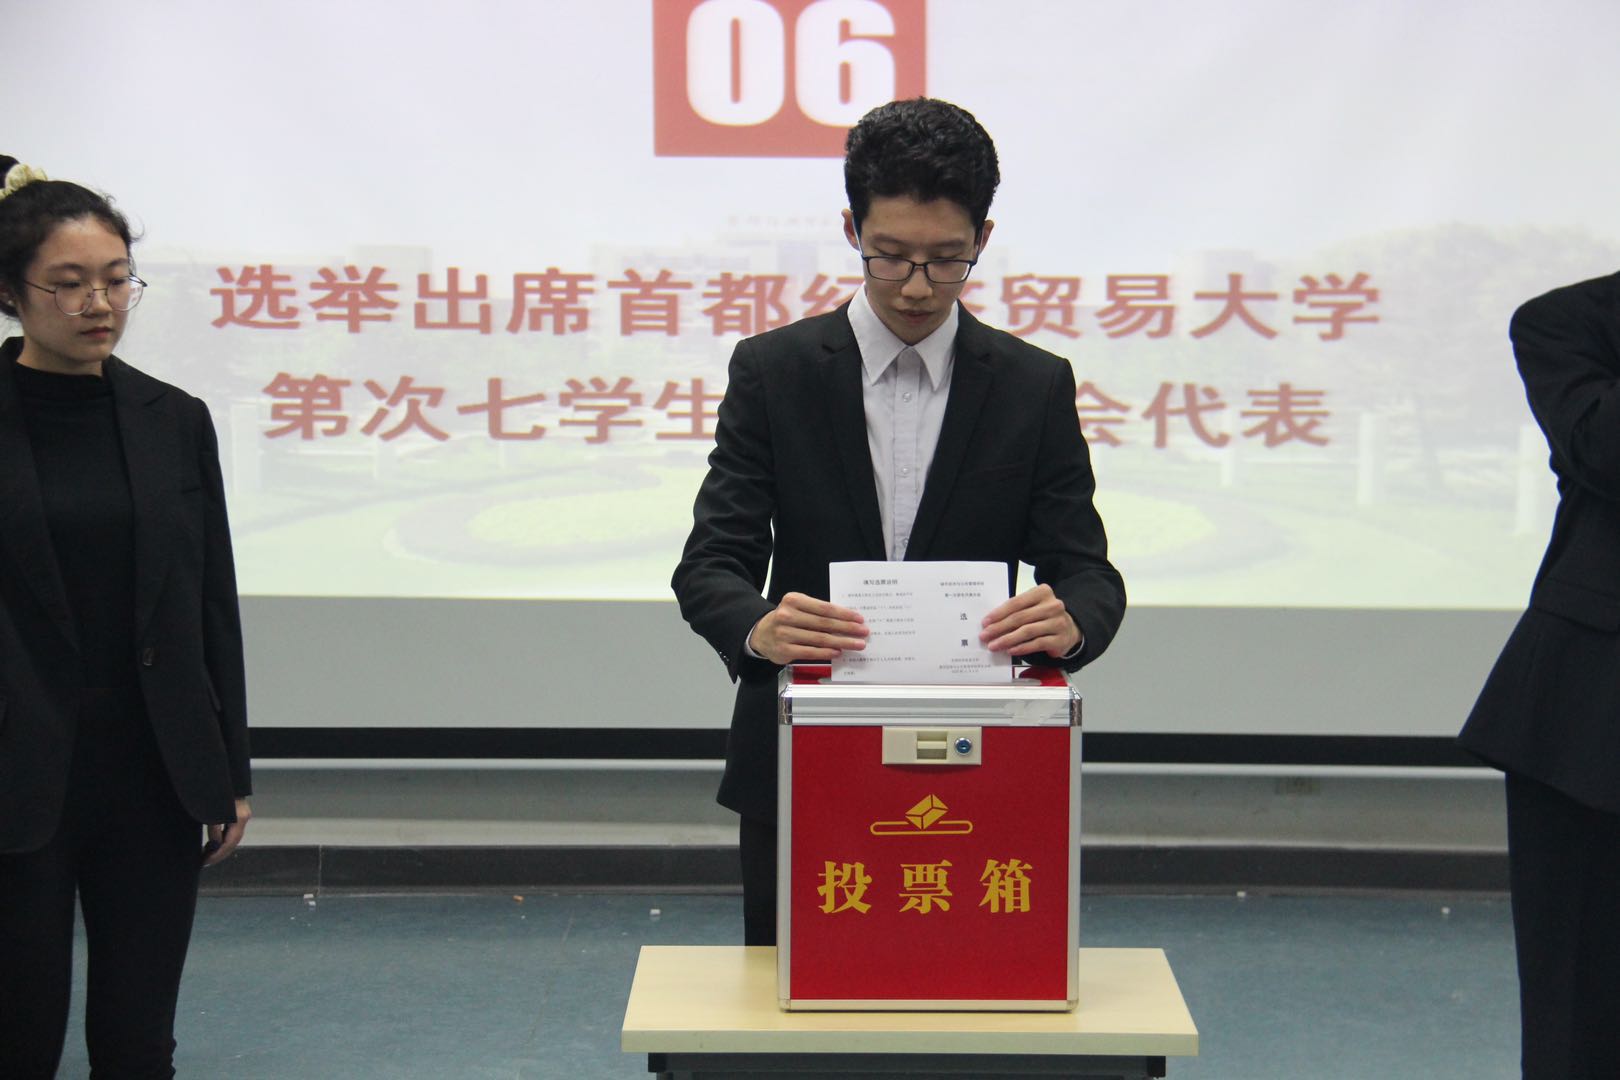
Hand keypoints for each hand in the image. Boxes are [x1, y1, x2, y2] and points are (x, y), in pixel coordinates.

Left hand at [203, 797, 251, 866]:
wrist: (221, 776)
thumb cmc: (216, 793)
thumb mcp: (211, 813)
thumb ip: (214, 830)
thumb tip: (214, 844)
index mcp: (240, 818)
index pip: (230, 843)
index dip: (218, 854)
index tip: (206, 861)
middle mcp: (244, 817)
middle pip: (234, 841)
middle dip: (220, 853)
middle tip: (206, 861)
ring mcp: (243, 814)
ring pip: (233, 836)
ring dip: (222, 847)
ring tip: (208, 854)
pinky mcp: (238, 812)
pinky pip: (232, 830)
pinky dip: (223, 838)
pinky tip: (214, 842)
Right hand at [748, 592, 866, 664]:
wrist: (760, 633)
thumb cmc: (786, 619)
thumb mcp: (798, 608)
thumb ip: (818, 612)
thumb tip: (847, 620)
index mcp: (793, 600)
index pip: (824, 608)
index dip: (844, 614)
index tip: (859, 618)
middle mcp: (787, 615)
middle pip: (824, 623)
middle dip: (847, 628)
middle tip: (863, 632)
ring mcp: (784, 633)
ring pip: (819, 639)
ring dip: (841, 642)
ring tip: (856, 644)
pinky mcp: (784, 650)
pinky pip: (810, 652)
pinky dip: (826, 652)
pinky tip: (838, 652)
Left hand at [980, 584, 1081, 658]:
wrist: (1069, 629)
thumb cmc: (1043, 616)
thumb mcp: (1032, 607)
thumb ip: (1016, 610)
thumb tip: (990, 623)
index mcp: (1043, 592)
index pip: (1016, 602)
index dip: (999, 613)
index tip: (985, 622)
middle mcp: (1052, 605)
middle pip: (1020, 617)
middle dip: (999, 628)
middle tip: (984, 636)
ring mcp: (1058, 622)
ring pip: (1027, 631)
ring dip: (1007, 639)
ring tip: (994, 645)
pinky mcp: (1060, 639)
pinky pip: (1036, 644)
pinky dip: (1021, 647)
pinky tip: (1010, 651)